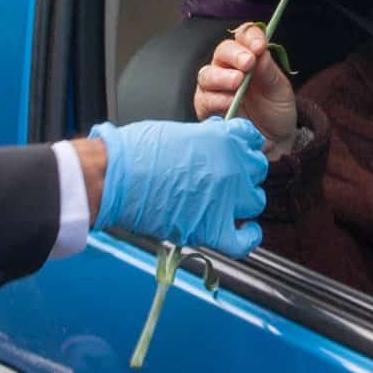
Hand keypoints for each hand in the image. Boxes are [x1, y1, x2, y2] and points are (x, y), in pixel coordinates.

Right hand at [89, 117, 267, 255]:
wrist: (116, 178)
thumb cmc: (135, 152)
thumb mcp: (178, 131)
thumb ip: (204, 137)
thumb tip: (210, 141)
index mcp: (223, 139)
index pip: (252, 140)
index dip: (242, 147)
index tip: (235, 153)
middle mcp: (232, 167)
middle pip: (256, 171)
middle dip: (243, 173)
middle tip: (226, 178)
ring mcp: (226, 199)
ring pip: (255, 202)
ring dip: (244, 203)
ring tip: (228, 203)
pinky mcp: (213, 228)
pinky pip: (244, 241)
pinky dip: (248, 238)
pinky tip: (245, 232)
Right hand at [193, 24, 297, 156]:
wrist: (276, 144)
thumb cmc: (276, 113)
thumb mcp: (280, 91)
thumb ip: (269, 71)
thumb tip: (260, 51)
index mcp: (248, 58)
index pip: (243, 36)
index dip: (249, 36)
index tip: (259, 46)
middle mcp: (228, 69)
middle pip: (221, 52)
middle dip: (234, 54)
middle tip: (248, 62)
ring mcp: (215, 90)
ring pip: (207, 74)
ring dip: (222, 76)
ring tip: (237, 82)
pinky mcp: (207, 110)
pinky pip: (204, 100)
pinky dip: (216, 99)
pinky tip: (230, 102)